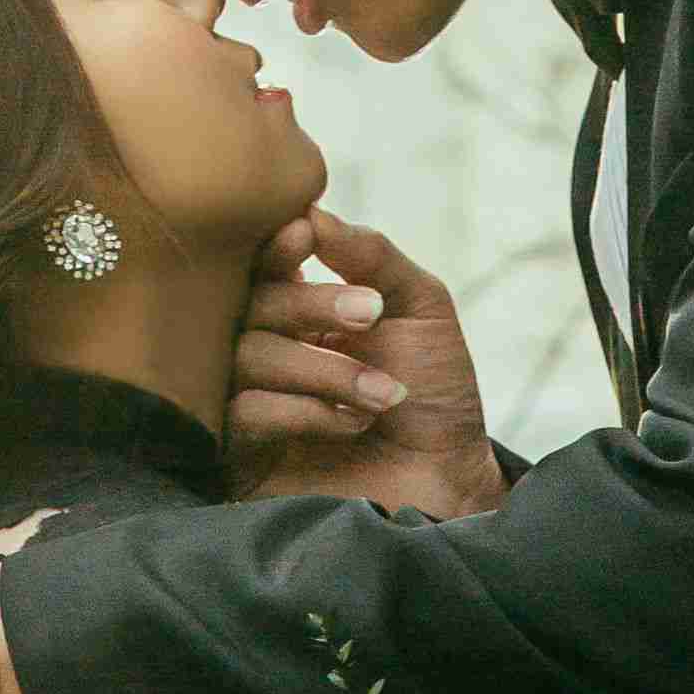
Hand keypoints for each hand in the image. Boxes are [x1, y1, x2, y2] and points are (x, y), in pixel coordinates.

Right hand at [226, 211, 500, 518]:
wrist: (449, 482)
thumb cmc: (434, 395)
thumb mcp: (420, 308)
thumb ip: (371, 256)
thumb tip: (311, 212)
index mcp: (297, 311)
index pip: (259, 263)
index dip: (273, 245)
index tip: (304, 235)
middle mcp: (266, 350)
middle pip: (246, 305)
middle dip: (310, 305)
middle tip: (371, 316)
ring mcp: (250, 401)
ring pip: (245, 357)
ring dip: (322, 368)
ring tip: (383, 393)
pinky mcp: (243, 455)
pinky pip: (243, 413)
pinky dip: (302, 411)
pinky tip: (351, 423)